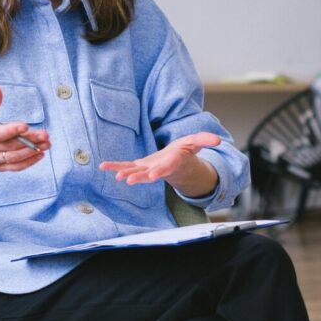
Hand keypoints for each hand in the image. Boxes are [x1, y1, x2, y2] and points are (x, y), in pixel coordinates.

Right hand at [0, 86, 50, 188]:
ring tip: (47, 144)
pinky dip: (28, 162)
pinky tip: (40, 154)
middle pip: (10, 146)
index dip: (11, 130)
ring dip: (32, 152)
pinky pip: (14, 167)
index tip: (25, 125)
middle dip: (29, 140)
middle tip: (45, 134)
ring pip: (14, 158)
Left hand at [99, 132, 220, 197]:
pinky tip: (103, 165)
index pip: (167, 168)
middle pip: (149, 174)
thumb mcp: (196, 142)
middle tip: (129, 180)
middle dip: (140, 177)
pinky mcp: (140, 166)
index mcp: (173, 162)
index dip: (161, 171)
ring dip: (125, 173)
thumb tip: (217, 140)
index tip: (154, 176)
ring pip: (135, 172)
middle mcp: (159, 168)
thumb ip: (205, 140)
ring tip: (117, 176)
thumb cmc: (185, 152)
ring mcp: (148, 169)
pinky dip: (115, 166)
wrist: (176, 163)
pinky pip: (126, 166)